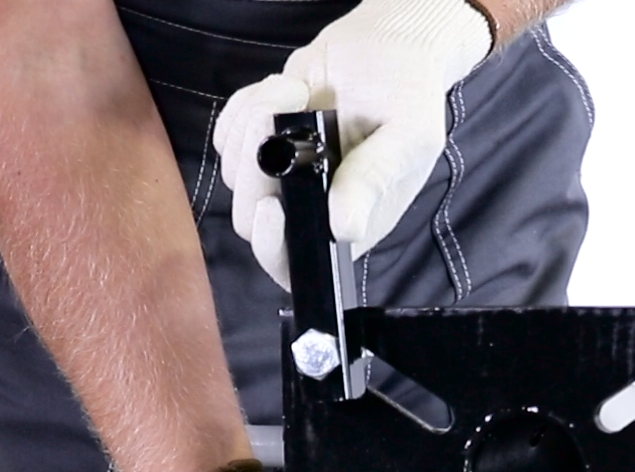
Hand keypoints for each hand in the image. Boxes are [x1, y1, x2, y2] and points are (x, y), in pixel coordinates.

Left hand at [213, 0, 491, 289]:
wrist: (388, 45)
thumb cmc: (408, 96)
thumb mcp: (407, 137)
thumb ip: (374, 180)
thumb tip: (345, 228)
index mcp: (347, 222)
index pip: (295, 263)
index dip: (274, 248)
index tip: (273, 207)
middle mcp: (308, 206)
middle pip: (252, 220)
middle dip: (256, 171)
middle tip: (280, 119)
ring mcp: (278, 176)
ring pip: (235, 174)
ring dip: (254, 124)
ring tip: (298, 91)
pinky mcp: (256, 142)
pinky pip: (226, 137)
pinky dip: (245, 107)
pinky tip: (286, 89)